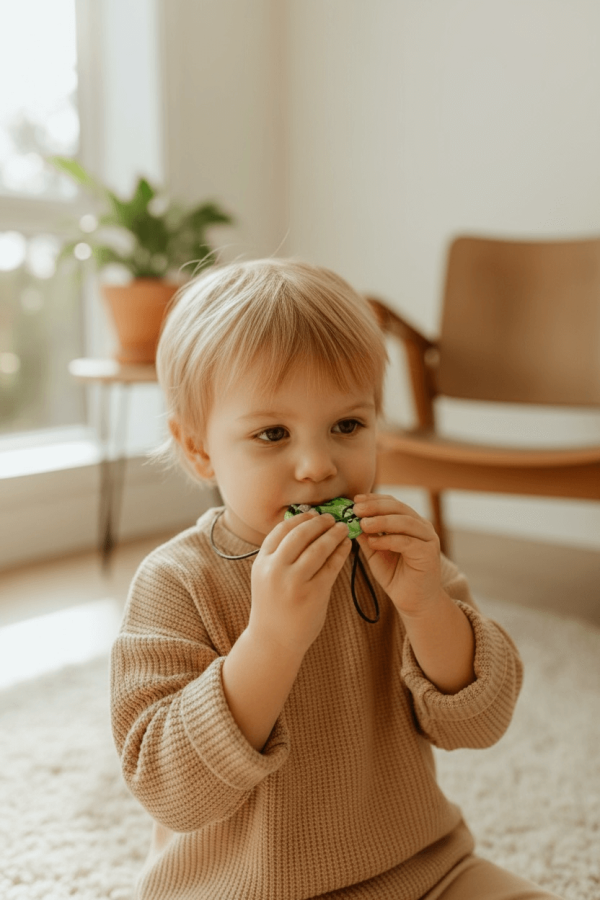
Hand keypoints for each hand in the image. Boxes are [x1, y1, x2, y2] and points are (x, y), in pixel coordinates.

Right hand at [249, 511, 351, 655]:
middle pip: (300, 534)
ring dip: (333, 534)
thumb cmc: (273, 606)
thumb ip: (279, 555)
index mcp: (262, 563)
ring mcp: (294, 582)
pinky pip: (331, 566)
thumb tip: (302, 527)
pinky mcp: (314, 594)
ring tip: (342, 529)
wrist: (273, 641)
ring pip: (318, 547)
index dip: (300, 518)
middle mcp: (276, 570)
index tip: (312, 514)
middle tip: (331, 518)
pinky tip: (347, 546)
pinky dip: (341, 552)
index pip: (281, 530)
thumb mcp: (266, 577)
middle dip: (318, 522)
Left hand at [354, 493, 442, 617]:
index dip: (373, 499)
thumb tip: (350, 519)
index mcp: (410, 522)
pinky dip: (388, 540)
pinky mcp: (429, 553)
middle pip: (398, 508)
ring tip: (363, 524)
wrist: (413, 602)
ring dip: (382, 521)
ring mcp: (427, 538)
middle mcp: (421, 526)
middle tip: (356, 509)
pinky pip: (407, 542)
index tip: (355, 501)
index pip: (392, 503)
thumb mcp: (375, 552)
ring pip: (404, 522)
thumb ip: (367, 535)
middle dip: (376, 507)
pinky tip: (373, 543)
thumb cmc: (395, 575)